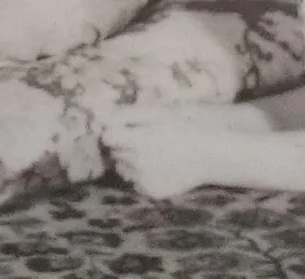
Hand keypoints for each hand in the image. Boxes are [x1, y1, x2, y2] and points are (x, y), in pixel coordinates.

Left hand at [101, 111, 225, 197]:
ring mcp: (144, 180)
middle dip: (122, 146)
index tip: (124, 129)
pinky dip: (140, 176)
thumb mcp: (154, 112)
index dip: (113, 131)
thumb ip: (124, 114)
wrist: (208, 153)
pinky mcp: (151, 192)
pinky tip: (157, 167)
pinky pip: (134, 183)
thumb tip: (96, 116)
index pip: (107, 137)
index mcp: (138, 139)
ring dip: (129, 161)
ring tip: (151, 153)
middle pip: (114, 153)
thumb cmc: (181, 126)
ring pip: (122, 169)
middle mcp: (138, 163)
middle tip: (142, 139)